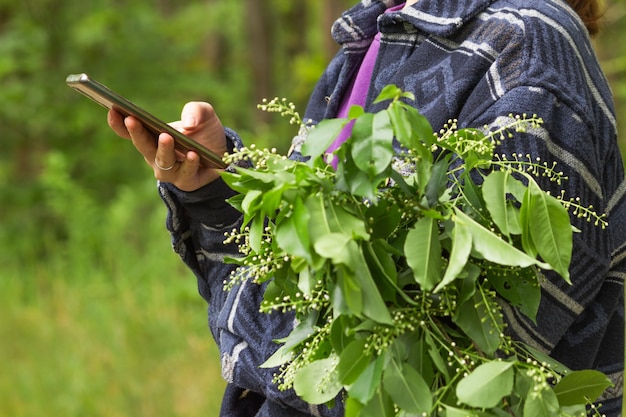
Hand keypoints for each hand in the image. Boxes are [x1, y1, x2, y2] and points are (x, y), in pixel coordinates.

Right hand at [108, 101, 227, 190]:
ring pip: (162, 161)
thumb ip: (196, 110)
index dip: (118, 122)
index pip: (129, 131)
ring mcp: (169, 170)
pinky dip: (189, 164)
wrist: (224, 157)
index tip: (112, 109)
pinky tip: (193, 154)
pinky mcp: (186, 181)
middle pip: (142, 145)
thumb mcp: (205, 114)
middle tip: (132, 119)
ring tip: (166, 137)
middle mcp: (155, 155)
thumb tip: (188, 124)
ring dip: (163, 149)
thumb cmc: (206, 133)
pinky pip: (185, 173)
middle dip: (136, 132)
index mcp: (152, 137)